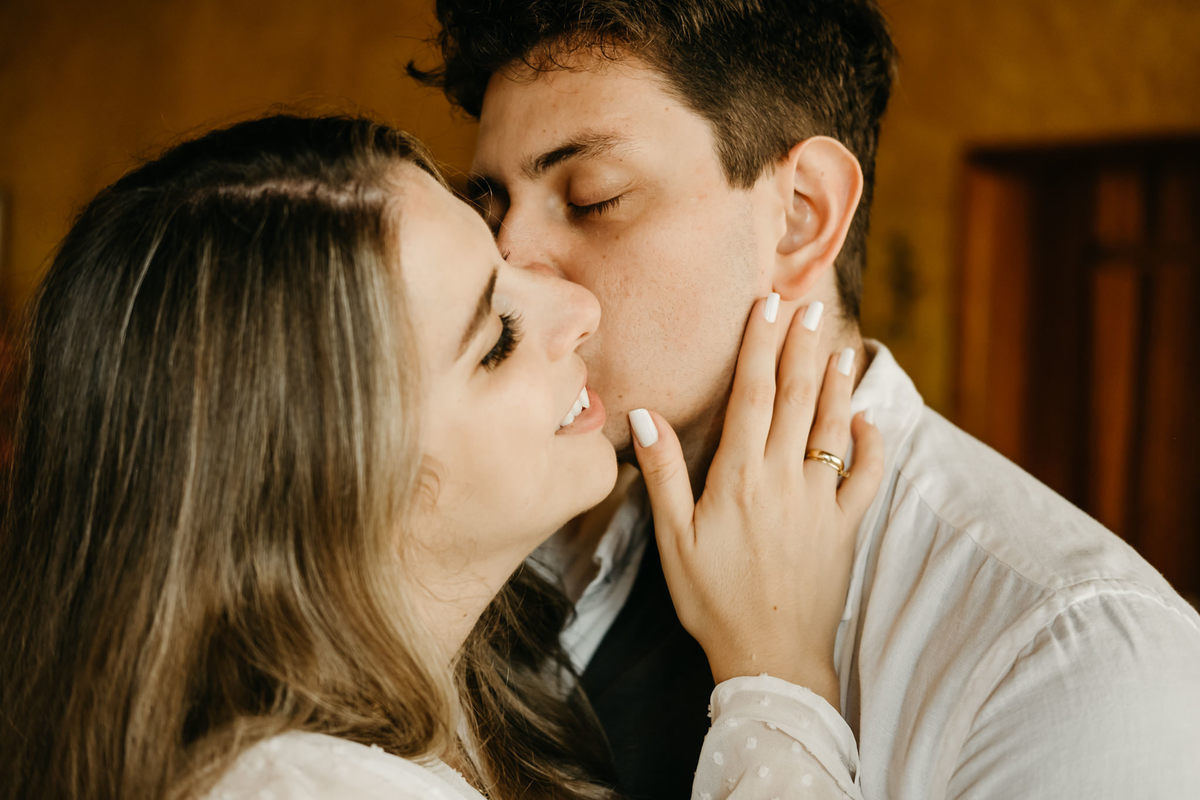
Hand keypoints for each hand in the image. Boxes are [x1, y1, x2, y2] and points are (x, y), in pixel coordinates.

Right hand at [629, 296, 882, 709]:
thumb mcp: (673, 538)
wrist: (771, 656)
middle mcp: (785, 479)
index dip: (759, 346)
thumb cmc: (712, 599)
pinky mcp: (845, 527)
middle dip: (800, 348)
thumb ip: (663, 472)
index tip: (767, 307)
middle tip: (807, 308)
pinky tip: (869, 421)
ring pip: (832, 428)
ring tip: (837, 347)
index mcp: (740, 477)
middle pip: (795, 399)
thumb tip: (644, 414)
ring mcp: (821, 502)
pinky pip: (866, 477)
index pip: (752, 395)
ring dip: (836, 384)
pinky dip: (872, 446)